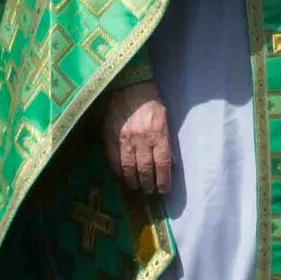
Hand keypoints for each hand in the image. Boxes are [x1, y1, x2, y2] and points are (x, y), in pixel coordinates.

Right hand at [103, 81, 173, 195]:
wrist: (128, 87)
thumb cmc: (150, 103)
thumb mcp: (165, 120)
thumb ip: (167, 143)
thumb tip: (170, 164)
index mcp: (158, 134)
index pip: (162, 164)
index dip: (164, 180)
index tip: (164, 190)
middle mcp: (142, 139)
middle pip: (146, 170)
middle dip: (149, 185)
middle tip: (150, 192)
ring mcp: (124, 139)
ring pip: (129, 169)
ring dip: (134, 182)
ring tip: (137, 188)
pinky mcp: (111, 138)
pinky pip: (114, 161)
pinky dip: (119, 172)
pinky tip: (123, 177)